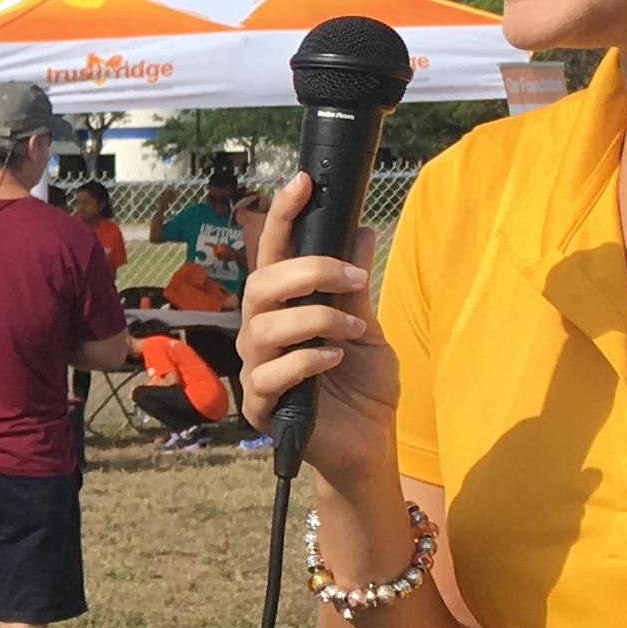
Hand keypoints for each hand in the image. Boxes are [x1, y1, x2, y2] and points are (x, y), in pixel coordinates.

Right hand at [236, 175, 398, 486]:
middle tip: (353, 279)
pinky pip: (273, 373)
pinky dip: (309, 361)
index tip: (302, 182)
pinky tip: (335, 361)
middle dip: (307, 272)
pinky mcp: (261, 406)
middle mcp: (262, 333)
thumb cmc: (363, 387)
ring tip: (353, 332)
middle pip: (260, 285)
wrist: (369, 445)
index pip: (272, 254)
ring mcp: (257, 369)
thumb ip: (354, 288)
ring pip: (266, 327)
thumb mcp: (367, 329)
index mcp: (284, 309)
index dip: (281, 217)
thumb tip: (360, 231)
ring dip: (317, 320)